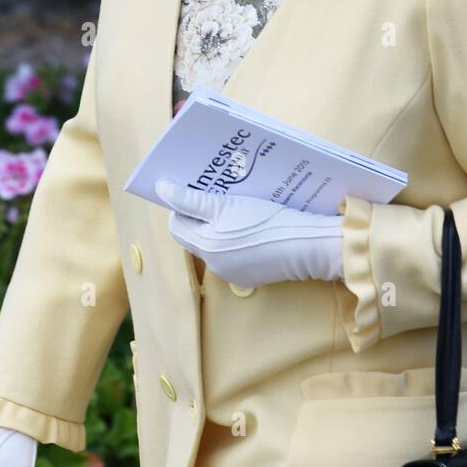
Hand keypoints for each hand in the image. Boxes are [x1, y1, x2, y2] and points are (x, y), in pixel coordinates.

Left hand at [155, 178, 344, 286]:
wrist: (304, 246)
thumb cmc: (264, 221)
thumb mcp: (225, 204)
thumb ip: (191, 199)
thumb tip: (162, 189)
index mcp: (205, 246)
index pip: (177, 226)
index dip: (182, 207)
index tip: (196, 192)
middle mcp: (214, 265)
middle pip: (196, 237)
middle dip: (202, 218)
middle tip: (217, 197)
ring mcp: (233, 274)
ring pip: (216, 247)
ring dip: (220, 230)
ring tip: (238, 210)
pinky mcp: (252, 277)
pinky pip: (235, 257)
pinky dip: (238, 243)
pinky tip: (254, 229)